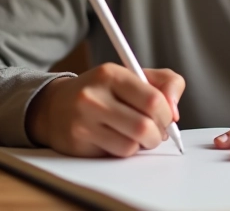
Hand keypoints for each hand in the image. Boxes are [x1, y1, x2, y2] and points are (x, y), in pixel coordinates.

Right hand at [25, 63, 184, 157]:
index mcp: (111, 74)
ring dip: (141, 145)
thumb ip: (165, 83)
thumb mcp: (133, 76)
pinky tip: (116, 139)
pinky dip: (124, 150)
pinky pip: (116, 154)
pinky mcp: (78, 143)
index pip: (153, 99)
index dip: (167, 114)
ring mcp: (83, 121)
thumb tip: (175, 112)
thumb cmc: (103, 91)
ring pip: (132, 145)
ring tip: (134, 134)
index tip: (167, 117)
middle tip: (156, 132)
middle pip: (145, 127)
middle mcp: (93, 96)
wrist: (55, 106)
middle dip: (158, 134)